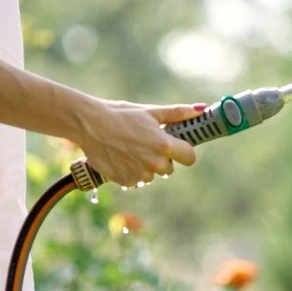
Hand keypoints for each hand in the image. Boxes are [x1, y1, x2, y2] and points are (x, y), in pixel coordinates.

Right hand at [70, 100, 203, 187]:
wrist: (88, 124)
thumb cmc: (121, 115)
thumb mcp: (151, 112)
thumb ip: (178, 113)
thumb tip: (202, 109)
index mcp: (164, 145)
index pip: (190, 158)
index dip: (184, 151)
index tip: (175, 145)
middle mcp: (155, 163)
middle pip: (169, 168)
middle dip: (161, 158)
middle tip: (144, 143)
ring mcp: (140, 174)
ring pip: (152, 175)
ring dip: (145, 166)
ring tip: (129, 149)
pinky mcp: (126, 181)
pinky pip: (136, 180)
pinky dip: (131, 171)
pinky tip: (120, 157)